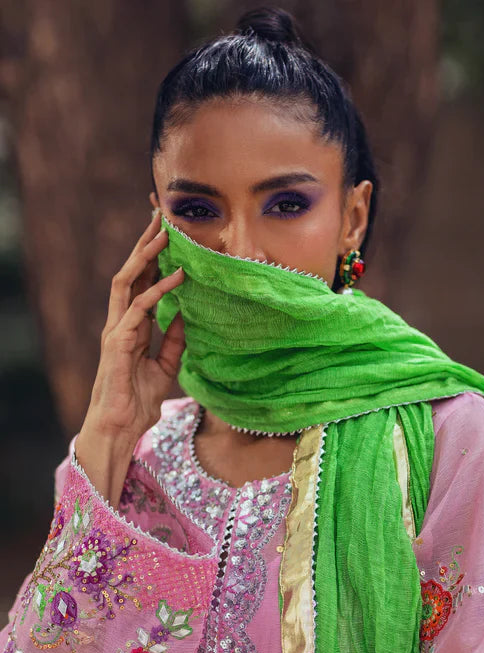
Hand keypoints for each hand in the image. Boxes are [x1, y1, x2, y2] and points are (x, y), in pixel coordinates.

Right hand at [76, 213, 185, 504]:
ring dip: (146, 255)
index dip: (154, 257)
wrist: (121, 427)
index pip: (141, 282)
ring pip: (127, 281)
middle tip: (162, 215)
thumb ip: (175, 342)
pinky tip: (176, 277)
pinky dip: (158, 291)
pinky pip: (138, 309)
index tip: (169, 233)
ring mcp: (116, 329)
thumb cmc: (139, 401)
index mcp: (132, 325)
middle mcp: (121, 321)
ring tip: (165, 232)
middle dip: (146, 243)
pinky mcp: (118, 342)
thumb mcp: (167, 366)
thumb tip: (189, 317)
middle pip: (131, 272)